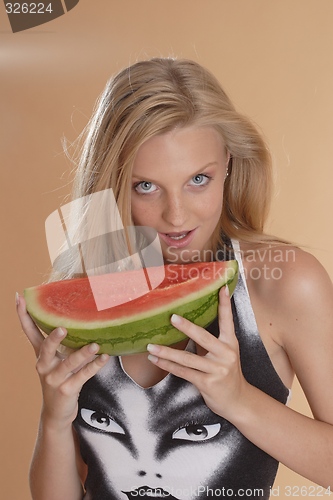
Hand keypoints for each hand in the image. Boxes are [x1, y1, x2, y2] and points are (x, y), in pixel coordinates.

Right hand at [16, 293, 108, 428]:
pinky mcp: (67, 390)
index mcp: (41, 354)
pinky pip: (83, 376)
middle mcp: (44, 365)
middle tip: (63, 329)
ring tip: (95, 345)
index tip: (19, 298)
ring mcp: (55, 379)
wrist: (56, 412)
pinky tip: (104, 358)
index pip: (29, 332)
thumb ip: (66, 343)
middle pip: (46, 348)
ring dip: (83, 354)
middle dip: (54, 338)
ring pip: (69, 364)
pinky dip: (95, 366)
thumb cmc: (61, 379)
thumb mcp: (58, 360)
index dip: (23, 315)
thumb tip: (83, 319)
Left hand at [147, 286, 248, 419]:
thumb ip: (212, 341)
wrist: (238, 401)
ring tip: (151, 345)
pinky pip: (183, 372)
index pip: (227, 320)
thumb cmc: (226, 374)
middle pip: (203, 337)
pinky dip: (167, 365)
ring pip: (187, 358)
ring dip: (166, 352)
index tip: (221, 287)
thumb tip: (190, 325)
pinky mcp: (207, 383)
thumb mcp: (225, 354)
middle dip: (186, 327)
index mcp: (231, 343)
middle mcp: (225, 354)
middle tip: (171, 317)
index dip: (224, 304)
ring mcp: (217, 369)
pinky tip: (156, 360)